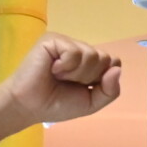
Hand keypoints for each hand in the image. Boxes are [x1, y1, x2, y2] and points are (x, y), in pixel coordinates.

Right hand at [0, 32, 122, 125]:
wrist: (29, 106)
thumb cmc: (57, 104)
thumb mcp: (92, 103)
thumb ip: (110, 90)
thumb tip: (116, 69)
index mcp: (90, 63)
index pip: (114, 63)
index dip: (103, 79)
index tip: (85, 88)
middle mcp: (80, 50)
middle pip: (105, 58)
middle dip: (89, 78)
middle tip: (68, 83)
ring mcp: (67, 43)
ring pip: (92, 55)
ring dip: (77, 74)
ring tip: (59, 77)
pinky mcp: (53, 40)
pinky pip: (74, 52)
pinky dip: (66, 67)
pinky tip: (53, 70)